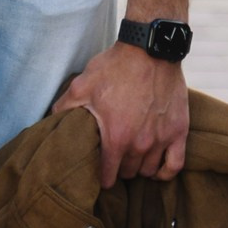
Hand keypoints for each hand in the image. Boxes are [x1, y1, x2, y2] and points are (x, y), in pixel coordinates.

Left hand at [55, 43, 189, 187]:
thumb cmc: (115, 67)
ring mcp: (161, 139)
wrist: (150, 50)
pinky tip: (156, 169)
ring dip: (139, 168)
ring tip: (131, 159)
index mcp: (116, 137)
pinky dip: (165, 171)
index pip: (107, 175)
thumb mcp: (82, 85)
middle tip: (114, 159)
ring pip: (148, 171)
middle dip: (119, 170)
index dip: (101, 176)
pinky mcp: (179, 131)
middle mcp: (140, 144)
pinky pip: (175, 165)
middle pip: (128, 174)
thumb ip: (64, 108)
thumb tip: (49, 122)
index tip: (99, 172)